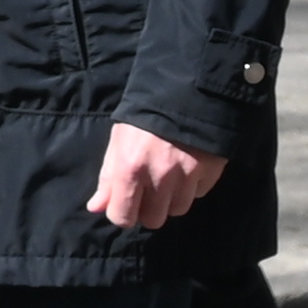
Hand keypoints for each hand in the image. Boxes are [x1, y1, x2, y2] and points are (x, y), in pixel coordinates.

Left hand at [90, 122, 227, 231]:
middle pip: (153, 220)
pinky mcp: (211, 171)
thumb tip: (96, 208)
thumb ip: (108, 177)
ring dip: (172, 198)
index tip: (126, 201)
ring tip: (171, 175)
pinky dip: (193, 186)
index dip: (122, 211)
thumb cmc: (144, 114)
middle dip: (149, 208)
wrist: (187, 88)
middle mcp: (160, 176)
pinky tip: (189, 166)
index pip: (123, 216)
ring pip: (178, 210)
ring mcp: (188, 175)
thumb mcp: (119, 140)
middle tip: (150, 188)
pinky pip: (199, 193)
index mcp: (131, 168)